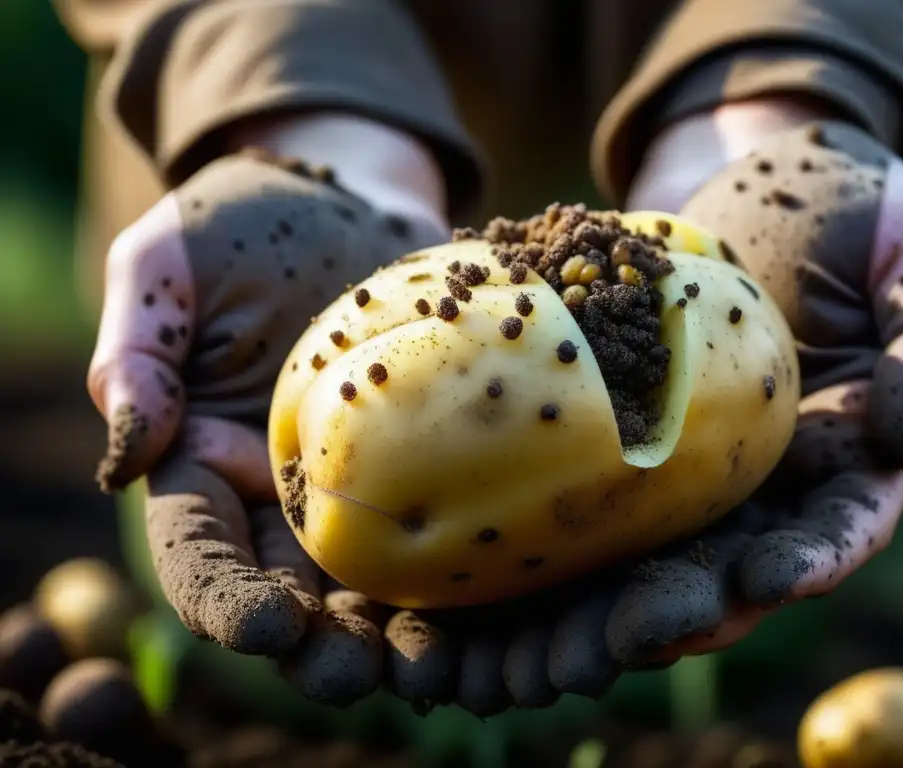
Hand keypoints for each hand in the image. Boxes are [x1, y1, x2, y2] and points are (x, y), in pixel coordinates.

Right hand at [87, 148, 446, 704]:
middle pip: (290, 591)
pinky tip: (499, 599)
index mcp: (204, 461)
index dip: (223, 599)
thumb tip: (129, 445)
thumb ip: (134, 351)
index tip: (266, 628)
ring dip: (396, 633)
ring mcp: (365, 481)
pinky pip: (449, 521)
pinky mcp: (433, 458)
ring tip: (430, 668)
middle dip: (318, 645)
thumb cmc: (243, 222)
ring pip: (372, 581)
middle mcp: (283, 491)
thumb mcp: (163, 265)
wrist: (350, 194)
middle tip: (357, 674)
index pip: (199, 551)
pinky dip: (466, 571)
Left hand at [345, 115, 902, 717]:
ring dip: (595, 600)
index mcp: (846, 454)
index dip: (806, 562)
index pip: (837, 529)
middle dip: (679, 608)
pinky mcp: (618, 426)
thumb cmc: (852, 202)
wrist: (748, 165)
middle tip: (627, 639)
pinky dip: (544, 530)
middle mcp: (762, 477)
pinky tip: (498, 561)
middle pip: (727, 565)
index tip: (763, 583)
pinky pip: (580, 481)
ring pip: (642, 548)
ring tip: (547, 637)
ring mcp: (685, 458)